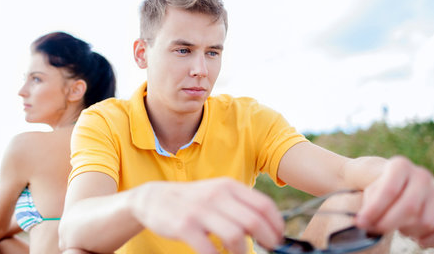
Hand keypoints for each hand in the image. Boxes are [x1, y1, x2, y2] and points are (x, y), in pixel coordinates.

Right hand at [130, 177, 283, 253]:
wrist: (155, 198)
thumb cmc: (194, 200)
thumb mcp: (218, 194)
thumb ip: (240, 205)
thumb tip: (268, 226)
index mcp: (229, 186)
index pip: (264, 205)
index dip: (276, 225)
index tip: (278, 238)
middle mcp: (217, 196)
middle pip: (254, 221)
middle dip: (267, 241)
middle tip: (267, 250)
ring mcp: (200, 210)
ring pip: (235, 236)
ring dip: (243, 253)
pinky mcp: (184, 226)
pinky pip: (210, 249)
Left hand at [356, 156, 433, 247]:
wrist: (393, 182)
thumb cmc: (374, 184)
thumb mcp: (364, 184)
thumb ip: (363, 200)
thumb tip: (364, 221)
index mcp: (400, 166)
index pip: (390, 190)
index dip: (374, 209)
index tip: (360, 222)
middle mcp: (422, 176)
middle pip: (410, 207)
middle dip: (388, 223)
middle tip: (374, 230)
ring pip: (425, 222)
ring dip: (406, 230)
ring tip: (394, 225)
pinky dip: (426, 240)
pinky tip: (412, 237)